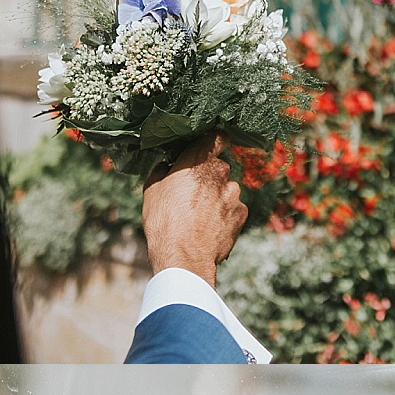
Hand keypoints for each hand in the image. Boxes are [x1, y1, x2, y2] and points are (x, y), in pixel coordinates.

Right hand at [142, 135, 247, 286]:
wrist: (183, 257)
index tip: (206, 149)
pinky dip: (224, 214)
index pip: (215, 137)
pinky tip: (209, 227)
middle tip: (191, 195)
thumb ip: (163, 170)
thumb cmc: (164, 222)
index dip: (211, 142)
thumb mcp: (152, 190)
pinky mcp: (242, 213)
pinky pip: (233, 209)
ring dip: (217, 198)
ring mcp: (234, 194)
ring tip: (199, 217)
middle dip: (208, 177)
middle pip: (218, 167)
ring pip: (226, 189)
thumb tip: (167, 165)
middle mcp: (221, 172)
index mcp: (198, 160)